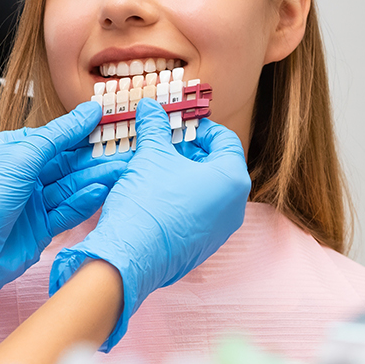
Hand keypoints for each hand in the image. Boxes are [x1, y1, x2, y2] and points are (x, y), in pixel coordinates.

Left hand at [0, 101, 128, 338]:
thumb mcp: (21, 158)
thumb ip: (57, 136)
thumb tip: (87, 112)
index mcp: (12, 150)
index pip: (55, 136)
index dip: (82, 129)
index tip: (112, 119)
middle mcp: (24, 174)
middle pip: (67, 162)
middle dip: (96, 156)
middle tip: (129, 149)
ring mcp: (33, 202)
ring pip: (71, 185)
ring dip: (96, 178)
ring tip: (124, 170)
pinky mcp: (41, 227)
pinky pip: (68, 210)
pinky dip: (84, 202)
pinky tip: (102, 191)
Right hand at [50, 98, 250, 349]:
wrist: (130, 257)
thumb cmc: (147, 203)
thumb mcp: (150, 156)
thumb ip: (155, 127)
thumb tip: (150, 107)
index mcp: (232, 180)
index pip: (225, 140)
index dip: (200, 126)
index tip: (176, 122)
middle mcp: (234, 207)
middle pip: (217, 165)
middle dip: (188, 150)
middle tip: (162, 141)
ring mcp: (220, 231)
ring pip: (207, 191)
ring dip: (183, 174)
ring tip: (154, 166)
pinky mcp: (202, 247)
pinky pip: (198, 214)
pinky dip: (181, 198)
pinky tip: (154, 194)